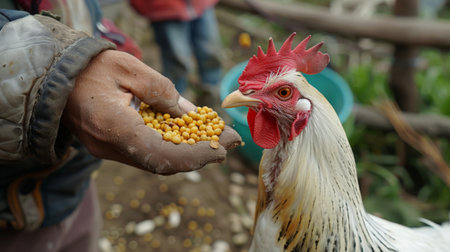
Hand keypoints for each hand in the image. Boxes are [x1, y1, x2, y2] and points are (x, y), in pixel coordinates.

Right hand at [63, 50, 240, 174]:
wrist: (56, 77)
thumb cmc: (91, 67)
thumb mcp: (131, 69)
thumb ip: (164, 93)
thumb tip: (193, 116)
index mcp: (113, 126)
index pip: (162, 154)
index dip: (196, 155)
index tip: (224, 148)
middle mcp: (109, 147)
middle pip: (162, 163)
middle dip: (199, 156)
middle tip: (227, 144)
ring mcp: (107, 151)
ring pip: (155, 162)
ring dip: (188, 154)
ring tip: (215, 139)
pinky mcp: (110, 149)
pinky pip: (145, 155)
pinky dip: (171, 148)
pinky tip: (190, 137)